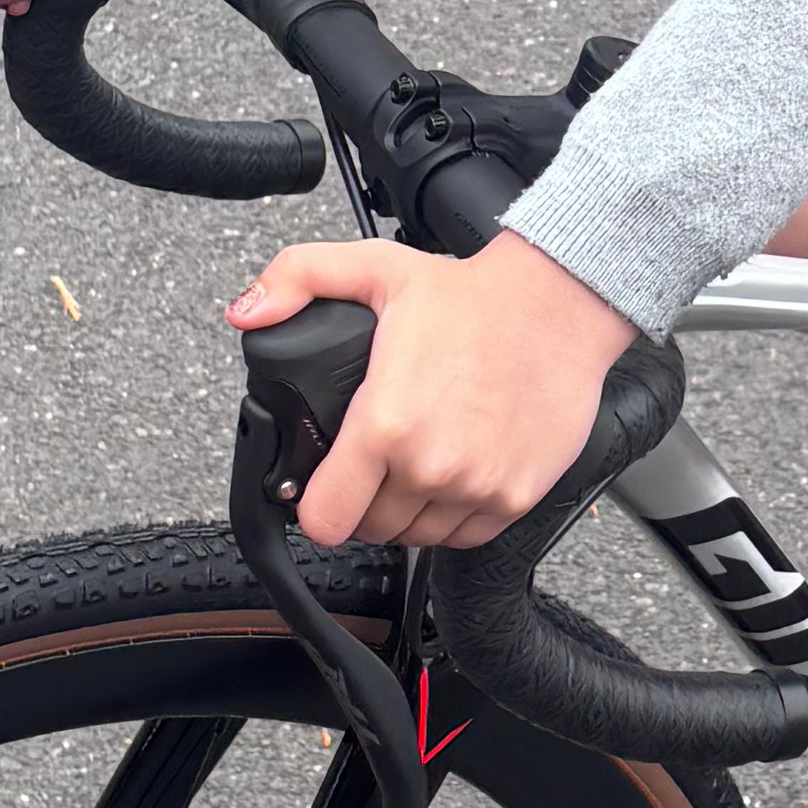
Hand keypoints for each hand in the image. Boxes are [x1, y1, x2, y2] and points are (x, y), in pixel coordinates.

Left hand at [226, 235, 642, 549]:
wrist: (560, 306)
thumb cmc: (473, 297)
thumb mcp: (374, 268)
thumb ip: (296, 279)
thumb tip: (246, 311)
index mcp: (385, 424)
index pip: (325, 517)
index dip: (315, 507)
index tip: (322, 490)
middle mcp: (430, 467)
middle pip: (370, 530)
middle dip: (363, 504)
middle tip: (374, 464)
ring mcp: (476, 489)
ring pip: (418, 538)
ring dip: (408, 513)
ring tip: (416, 465)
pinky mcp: (515, 499)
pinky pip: (466, 538)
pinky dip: (454, 518)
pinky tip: (455, 475)